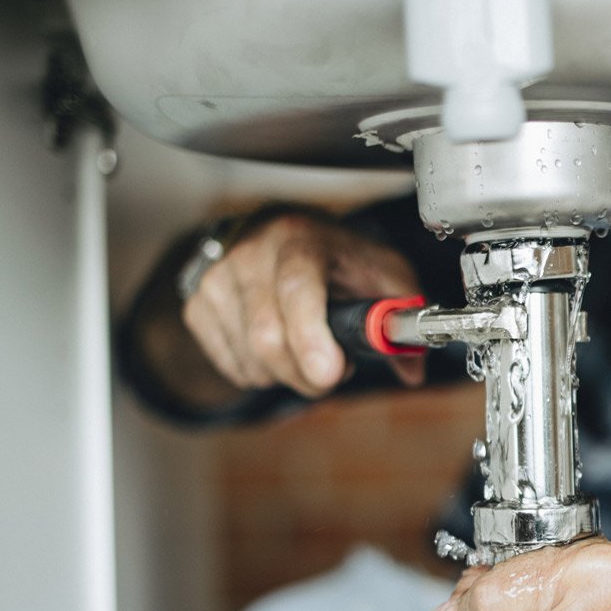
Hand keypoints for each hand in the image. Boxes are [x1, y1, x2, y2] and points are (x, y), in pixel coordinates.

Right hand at [182, 213, 425, 396]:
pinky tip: (278, 348)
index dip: (310, 337)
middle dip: (307, 374)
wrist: (285, 235)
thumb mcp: (383, 274)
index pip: (297, 288)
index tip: (329, 374)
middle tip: (333, 370)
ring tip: (307, 349)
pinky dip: (262, 373)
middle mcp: (251, 252)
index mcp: (301, 238)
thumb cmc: (338, 258)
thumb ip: (403, 317)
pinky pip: (233, 366)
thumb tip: (412, 368)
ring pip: (251, 359)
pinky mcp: (198, 304)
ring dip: (287, 375)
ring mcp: (218, 278)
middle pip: (268, 336)